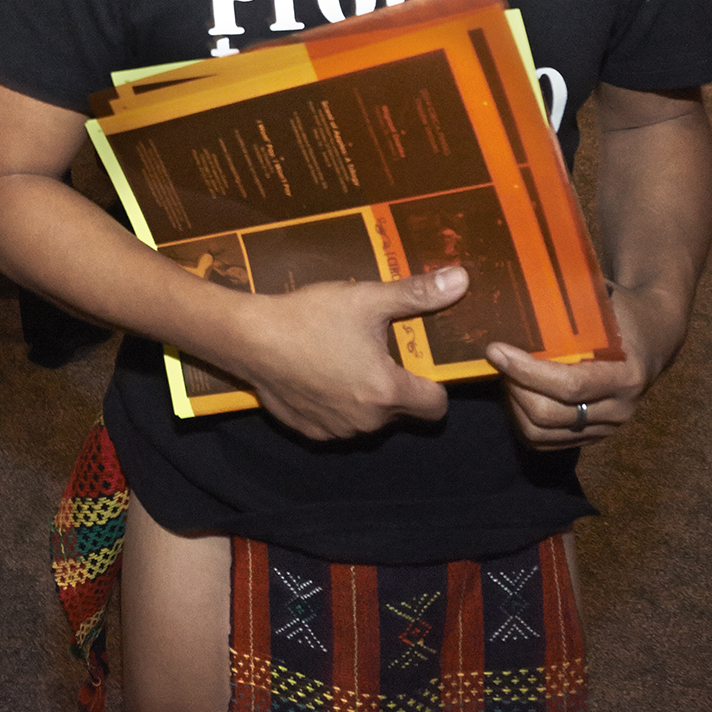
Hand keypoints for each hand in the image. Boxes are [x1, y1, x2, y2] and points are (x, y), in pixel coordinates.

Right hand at [227, 267, 468, 440]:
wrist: (250, 337)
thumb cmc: (311, 317)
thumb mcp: (367, 298)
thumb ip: (417, 294)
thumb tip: (461, 280)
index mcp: (387, 391)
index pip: (436, 406)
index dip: (433, 385)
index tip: (419, 363)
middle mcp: (367, 421)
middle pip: (401, 411)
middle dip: (395, 385)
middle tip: (376, 350)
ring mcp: (337, 430)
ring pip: (369, 419)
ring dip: (366, 397)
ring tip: (344, 358)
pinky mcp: (311, 431)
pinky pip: (338, 423)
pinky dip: (336, 404)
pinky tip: (319, 374)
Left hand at [486, 280, 680, 448]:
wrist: (654, 337)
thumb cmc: (622, 313)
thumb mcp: (604, 303)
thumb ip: (571, 305)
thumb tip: (518, 292)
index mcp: (626, 375)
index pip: (569, 385)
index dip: (527, 370)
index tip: (496, 350)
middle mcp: (618, 409)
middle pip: (550, 414)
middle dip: (514, 387)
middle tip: (497, 360)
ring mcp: (606, 428)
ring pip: (543, 433)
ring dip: (514, 405)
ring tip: (506, 375)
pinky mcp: (593, 437)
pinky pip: (547, 442)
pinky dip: (523, 420)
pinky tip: (517, 392)